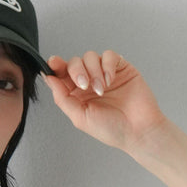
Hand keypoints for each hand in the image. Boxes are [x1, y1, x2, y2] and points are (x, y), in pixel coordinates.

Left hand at [41, 50, 166, 153]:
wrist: (138, 131)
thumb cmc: (111, 129)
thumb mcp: (80, 117)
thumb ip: (62, 98)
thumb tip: (48, 78)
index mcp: (77, 94)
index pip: (63, 75)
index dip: (56, 67)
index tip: (53, 63)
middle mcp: (90, 82)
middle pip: (75, 62)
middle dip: (76, 71)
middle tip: (84, 85)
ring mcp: (105, 74)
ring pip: (91, 56)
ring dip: (93, 72)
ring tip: (102, 89)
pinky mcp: (120, 68)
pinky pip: (109, 56)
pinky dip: (107, 66)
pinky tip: (110, 81)